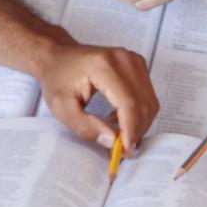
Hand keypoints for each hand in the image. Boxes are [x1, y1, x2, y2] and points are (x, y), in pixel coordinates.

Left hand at [37, 40, 158, 152]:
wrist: (58, 56)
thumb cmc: (57, 78)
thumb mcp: (61, 107)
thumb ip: (85, 126)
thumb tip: (111, 140)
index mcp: (103, 66)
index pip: (128, 102)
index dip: (130, 130)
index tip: (124, 150)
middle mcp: (123, 59)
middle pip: (143, 103)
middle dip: (136, 131)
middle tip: (120, 149)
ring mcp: (132, 60)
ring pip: (149, 101)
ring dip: (138, 124)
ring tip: (118, 133)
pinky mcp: (136, 65)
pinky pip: (147, 95)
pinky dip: (138, 113)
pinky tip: (119, 118)